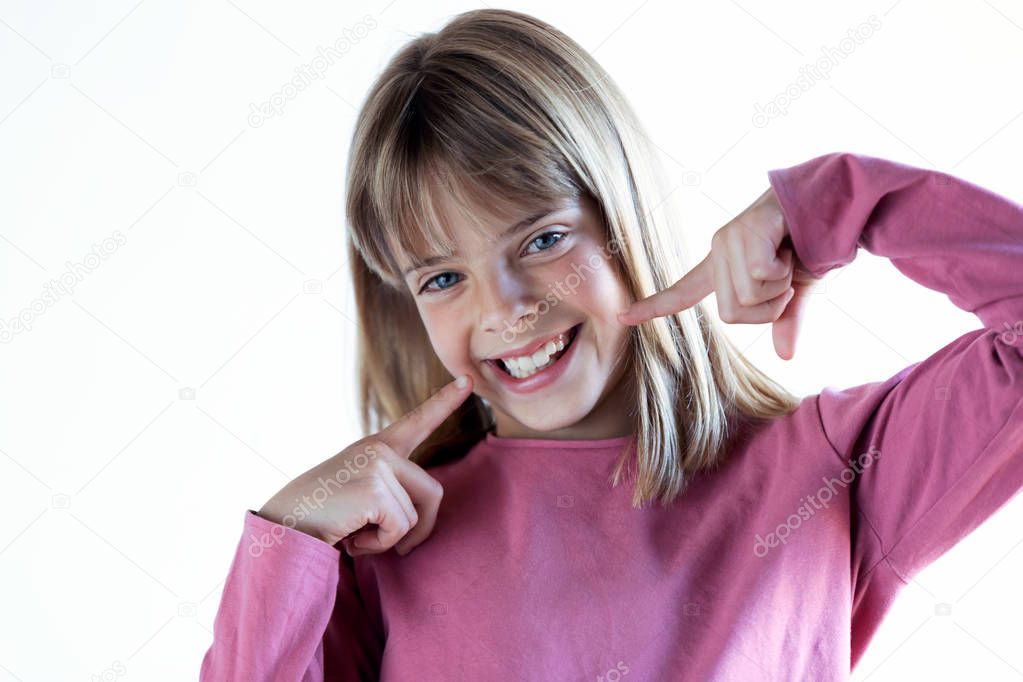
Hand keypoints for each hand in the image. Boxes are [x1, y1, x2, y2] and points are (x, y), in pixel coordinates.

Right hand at [258, 374, 473, 555]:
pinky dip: (378, 545)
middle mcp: (379, 450)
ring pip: (415, 517)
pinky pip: (400, 529)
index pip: (417, 421)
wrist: (281, 527)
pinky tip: (351, 537)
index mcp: (376, 447)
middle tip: (387, 543)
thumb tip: (424, 516)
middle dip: (419, 528)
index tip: (467, 380)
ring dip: (388, 539)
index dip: (445, 402)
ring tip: (354, 530)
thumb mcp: (360, 494)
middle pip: (433, 493)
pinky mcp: (374, 488)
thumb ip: (392, 491)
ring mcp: (377, 465)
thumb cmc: (322, 517)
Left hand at [617, 187, 819, 359]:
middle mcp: (718, 251)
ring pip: (745, 299)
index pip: (682, 293)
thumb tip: (785, 356)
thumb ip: (786, 320)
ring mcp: (727, 239)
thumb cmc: (814, 244)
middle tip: (787, 277)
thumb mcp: (798, 289)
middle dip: (769, 307)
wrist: (837, 205)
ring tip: (788, 257)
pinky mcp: (743, 231)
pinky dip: (783, 270)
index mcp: (724, 266)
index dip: (653, 307)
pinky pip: (757, 276)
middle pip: (731, 314)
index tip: (621, 317)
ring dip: (779, 287)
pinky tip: (789, 247)